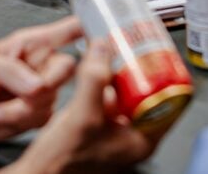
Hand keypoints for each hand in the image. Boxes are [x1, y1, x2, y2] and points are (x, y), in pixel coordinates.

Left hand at [0, 17, 80, 141]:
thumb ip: (11, 71)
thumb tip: (38, 85)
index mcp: (32, 44)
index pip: (69, 29)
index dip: (90, 27)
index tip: (106, 30)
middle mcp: (43, 65)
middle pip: (69, 68)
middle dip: (47, 84)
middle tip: (25, 91)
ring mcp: (44, 89)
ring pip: (53, 98)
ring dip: (22, 108)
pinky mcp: (40, 113)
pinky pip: (44, 118)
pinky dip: (20, 120)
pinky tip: (3, 115)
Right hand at [11, 40, 160, 173]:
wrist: (37, 173)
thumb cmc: (61, 161)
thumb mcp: (83, 115)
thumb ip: (94, 80)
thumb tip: (103, 47)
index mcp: (143, 140)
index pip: (171, 101)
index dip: (166, 75)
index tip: (159, 54)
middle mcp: (133, 137)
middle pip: (147, 93)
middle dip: (138, 69)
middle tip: (133, 47)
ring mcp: (116, 132)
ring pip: (126, 94)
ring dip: (119, 73)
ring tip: (114, 51)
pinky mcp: (99, 127)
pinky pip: (108, 98)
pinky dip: (103, 82)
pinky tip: (94, 70)